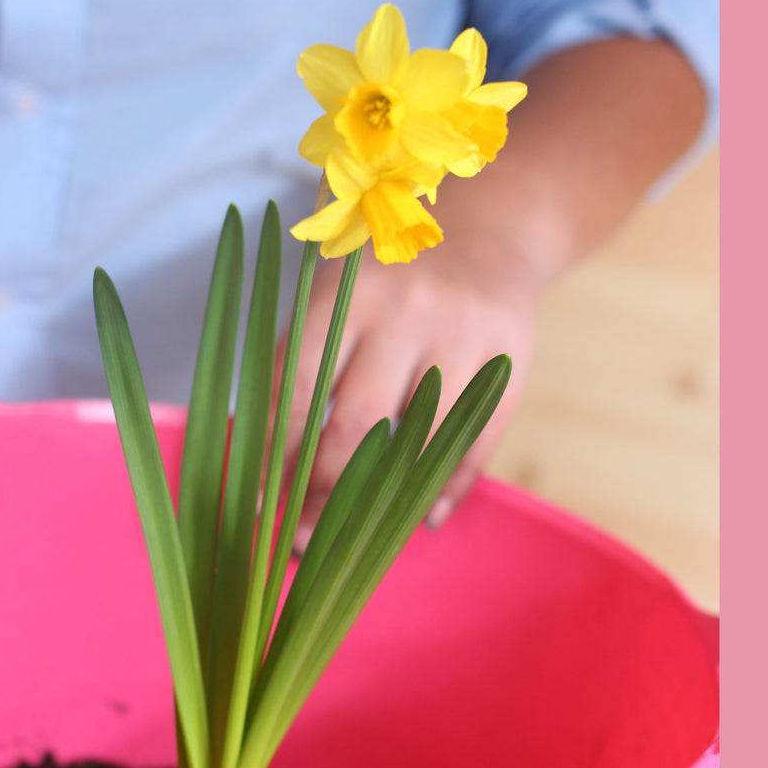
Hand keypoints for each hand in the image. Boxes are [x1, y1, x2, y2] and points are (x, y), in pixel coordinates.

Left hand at [280, 239, 538, 551]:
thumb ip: (303, 359)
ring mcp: (462, 335)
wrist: (491, 228)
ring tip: (351, 539)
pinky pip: (476, 442)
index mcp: (346, 292)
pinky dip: (446, 488)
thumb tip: (266, 460)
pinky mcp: (509, 359)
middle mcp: (404, 312)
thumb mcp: (335, 289)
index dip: (275, 456)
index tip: (258, 505)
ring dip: (381, 503)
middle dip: (321, 491)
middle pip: (354, 424)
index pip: (298, 390)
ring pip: (417, 443)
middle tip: (302, 535)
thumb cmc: (388, 274)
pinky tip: (422, 518)